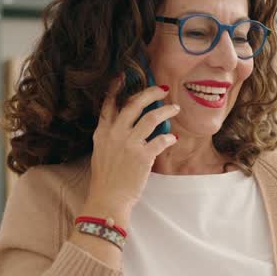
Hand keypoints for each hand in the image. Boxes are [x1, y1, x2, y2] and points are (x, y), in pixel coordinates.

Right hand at [87, 78, 179, 212]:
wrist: (108, 199)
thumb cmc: (105, 180)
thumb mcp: (101, 152)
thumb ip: (110, 137)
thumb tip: (126, 127)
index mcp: (102, 132)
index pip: (109, 104)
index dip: (117, 89)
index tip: (124, 77)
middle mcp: (115, 134)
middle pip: (135, 104)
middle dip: (150, 93)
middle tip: (162, 90)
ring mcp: (129, 144)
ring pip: (152, 118)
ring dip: (166, 111)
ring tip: (175, 109)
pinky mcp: (143, 156)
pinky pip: (161, 140)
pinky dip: (169, 137)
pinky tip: (173, 137)